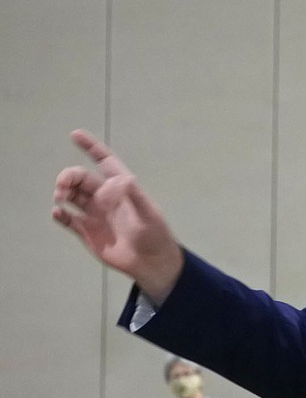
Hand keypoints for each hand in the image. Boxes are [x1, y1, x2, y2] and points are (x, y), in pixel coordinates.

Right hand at [52, 130, 182, 303]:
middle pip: (81, 178)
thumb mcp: (149, 215)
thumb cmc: (154, 235)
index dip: (91, 147)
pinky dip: (59, 214)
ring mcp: (94, 214)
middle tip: (63, 187)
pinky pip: (68, 219)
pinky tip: (58, 213)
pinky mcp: (86, 231)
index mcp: (121, 188)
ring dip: (62, 192)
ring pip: (71, 195)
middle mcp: (105, 197)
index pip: (104, 161)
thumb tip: (124, 180)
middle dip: (69, 176)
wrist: (150, 262)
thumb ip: (136, 198)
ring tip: (60, 198)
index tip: (75, 135)